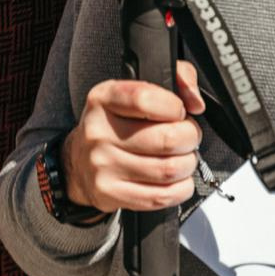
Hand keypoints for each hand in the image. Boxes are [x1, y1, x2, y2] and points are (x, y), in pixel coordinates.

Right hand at [64, 60, 206, 213]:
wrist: (79, 163)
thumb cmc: (115, 126)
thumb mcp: (134, 92)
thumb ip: (175, 79)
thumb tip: (196, 101)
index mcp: (103, 99)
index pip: (144, 98)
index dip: (174, 106)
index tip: (179, 111)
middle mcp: (98, 132)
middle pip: (166, 138)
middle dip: (190, 138)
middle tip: (187, 137)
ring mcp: (103, 165)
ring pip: (169, 169)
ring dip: (188, 163)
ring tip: (182, 157)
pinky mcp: (110, 193)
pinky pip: (162, 196)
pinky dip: (181, 188)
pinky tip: (177, 179)